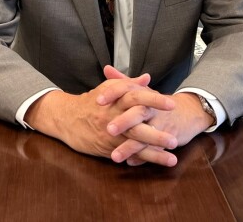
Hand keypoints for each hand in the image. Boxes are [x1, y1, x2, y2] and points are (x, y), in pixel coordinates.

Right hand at [24, 72, 178, 165]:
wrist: (67, 118)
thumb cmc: (92, 102)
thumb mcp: (109, 88)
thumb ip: (129, 83)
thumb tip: (148, 78)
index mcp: (116, 98)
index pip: (138, 96)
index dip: (155, 100)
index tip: (172, 104)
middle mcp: (114, 115)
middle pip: (138, 125)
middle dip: (156, 133)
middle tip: (174, 139)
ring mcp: (111, 133)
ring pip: (134, 142)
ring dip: (154, 152)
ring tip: (172, 159)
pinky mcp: (108, 146)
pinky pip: (127, 153)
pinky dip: (141, 159)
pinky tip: (157, 164)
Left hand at [100, 66, 213, 165]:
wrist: (188, 113)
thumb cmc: (158, 103)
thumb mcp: (143, 90)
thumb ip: (123, 81)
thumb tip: (106, 69)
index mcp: (144, 95)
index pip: (128, 89)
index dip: (113, 93)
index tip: (98, 100)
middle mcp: (153, 109)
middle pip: (139, 113)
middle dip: (124, 122)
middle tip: (108, 130)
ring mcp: (162, 125)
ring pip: (146, 137)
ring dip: (130, 147)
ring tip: (114, 156)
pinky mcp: (168, 140)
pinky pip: (155, 150)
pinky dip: (143, 158)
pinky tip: (130, 163)